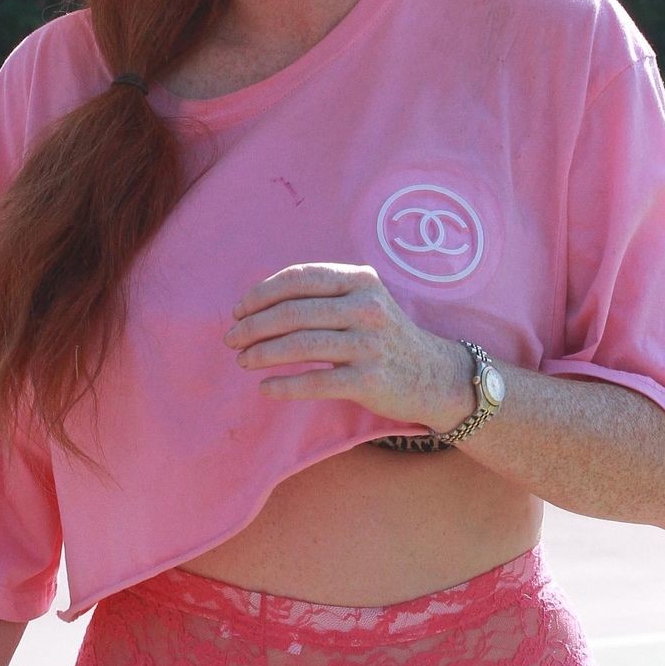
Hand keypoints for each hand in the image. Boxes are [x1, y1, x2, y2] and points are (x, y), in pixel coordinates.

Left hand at [223, 262, 471, 431]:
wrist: (433, 374)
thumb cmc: (383, 336)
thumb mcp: (363, 300)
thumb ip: (322, 294)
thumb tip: (259, 303)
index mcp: (360, 280)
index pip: (299, 278)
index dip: (262, 293)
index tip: (238, 310)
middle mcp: (366, 307)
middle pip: (293, 312)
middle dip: (253, 326)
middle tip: (231, 339)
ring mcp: (368, 344)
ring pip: (300, 345)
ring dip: (262, 353)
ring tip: (242, 360)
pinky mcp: (369, 380)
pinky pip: (315, 381)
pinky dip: (284, 385)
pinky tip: (265, 387)